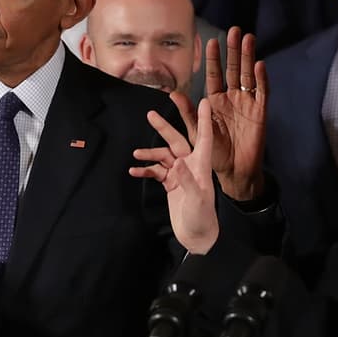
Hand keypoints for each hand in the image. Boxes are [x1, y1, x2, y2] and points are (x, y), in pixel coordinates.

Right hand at [130, 98, 219, 253]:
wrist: (196, 235)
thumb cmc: (202, 217)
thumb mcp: (196, 199)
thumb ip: (187, 180)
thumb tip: (176, 163)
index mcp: (201, 165)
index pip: (203, 137)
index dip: (203, 119)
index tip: (203, 101)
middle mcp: (190, 165)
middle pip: (176, 141)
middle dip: (164, 128)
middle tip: (150, 114)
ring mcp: (179, 174)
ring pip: (162, 157)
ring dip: (149, 154)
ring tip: (135, 154)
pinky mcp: (170, 183)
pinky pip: (155, 172)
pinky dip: (145, 171)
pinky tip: (134, 172)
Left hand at [132, 28, 267, 202]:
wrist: (234, 171)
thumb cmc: (214, 153)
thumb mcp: (197, 132)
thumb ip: (187, 113)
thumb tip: (172, 93)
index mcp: (216, 101)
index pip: (215, 75)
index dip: (214, 59)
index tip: (212, 40)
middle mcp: (232, 98)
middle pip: (234, 69)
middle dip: (234, 51)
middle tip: (235, 31)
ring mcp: (247, 104)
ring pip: (249, 76)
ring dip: (248, 57)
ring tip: (248, 38)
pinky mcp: (260, 112)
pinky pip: (262, 93)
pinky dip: (261, 79)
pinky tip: (259, 64)